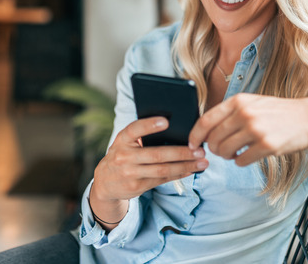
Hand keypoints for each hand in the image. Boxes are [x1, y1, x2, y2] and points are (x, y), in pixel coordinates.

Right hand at [89, 117, 207, 224]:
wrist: (104, 181)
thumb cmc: (122, 154)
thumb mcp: (125, 142)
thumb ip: (142, 136)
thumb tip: (174, 130)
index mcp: (122, 139)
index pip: (135, 129)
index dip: (149, 125)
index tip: (166, 121)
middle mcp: (124, 156)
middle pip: (157, 154)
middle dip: (181, 152)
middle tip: (200, 150)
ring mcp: (130, 173)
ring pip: (162, 169)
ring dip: (185, 166)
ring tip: (202, 162)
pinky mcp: (137, 186)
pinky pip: (162, 180)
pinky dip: (179, 174)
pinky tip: (191, 170)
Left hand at [188, 93, 307, 165]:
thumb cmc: (279, 111)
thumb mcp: (252, 102)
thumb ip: (231, 113)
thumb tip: (207, 130)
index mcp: (238, 101)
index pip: (205, 120)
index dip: (194, 135)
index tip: (192, 144)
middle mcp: (245, 114)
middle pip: (213, 139)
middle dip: (212, 149)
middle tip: (220, 151)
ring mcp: (256, 130)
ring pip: (224, 151)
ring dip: (226, 156)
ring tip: (234, 153)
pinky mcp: (267, 146)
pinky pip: (241, 161)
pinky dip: (240, 162)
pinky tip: (246, 156)